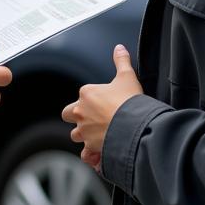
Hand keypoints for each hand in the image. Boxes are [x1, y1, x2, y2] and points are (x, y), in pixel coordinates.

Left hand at [62, 45, 142, 169]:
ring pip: (76, 135)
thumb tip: (119, 48)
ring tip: (100, 136)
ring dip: (85, 136)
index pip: (81, 96)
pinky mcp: (90, 148)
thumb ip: (121, 61)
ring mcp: (84, 131)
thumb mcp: (127, 77)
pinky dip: (91, 155)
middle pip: (68, 114)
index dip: (92, 100)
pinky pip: (85, 154)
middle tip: (93, 119)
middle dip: (77, 117)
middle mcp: (80, 112)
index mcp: (86, 94)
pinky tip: (100, 154)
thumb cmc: (130, 102)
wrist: (135, 127)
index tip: (105, 103)